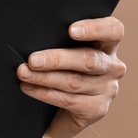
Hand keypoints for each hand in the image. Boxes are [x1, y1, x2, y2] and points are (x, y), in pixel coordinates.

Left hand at [16, 16, 125, 137]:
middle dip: (57, 59)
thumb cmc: (63, 67)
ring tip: (23, 73)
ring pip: (75, 82)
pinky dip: (45, 93)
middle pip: (89, 60)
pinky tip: (29, 88)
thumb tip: (34, 35)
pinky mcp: (98, 109)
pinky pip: (69, 100)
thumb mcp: (66, 49)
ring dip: (45, 78)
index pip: (113, 31)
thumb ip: (60, 40)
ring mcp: (107, 90)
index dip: (94, 28)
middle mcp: (112, 67)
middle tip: (33, 60)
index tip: (71, 30)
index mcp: (108, 44)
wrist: (63, 106)